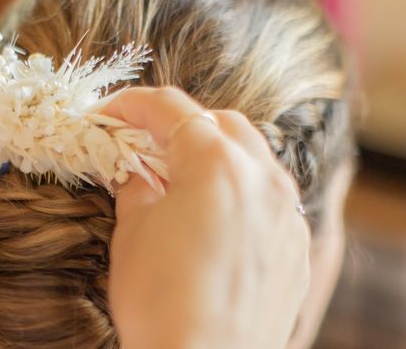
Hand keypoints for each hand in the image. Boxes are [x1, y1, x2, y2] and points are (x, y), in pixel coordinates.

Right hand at [103, 87, 310, 348]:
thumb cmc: (161, 301)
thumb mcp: (132, 232)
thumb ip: (136, 185)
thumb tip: (135, 171)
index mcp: (216, 165)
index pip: (171, 110)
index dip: (132, 105)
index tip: (109, 114)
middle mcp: (262, 178)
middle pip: (219, 123)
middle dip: (178, 125)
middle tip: (144, 145)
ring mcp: (287, 212)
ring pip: (252, 156)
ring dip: (214, 153)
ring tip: (181, 176)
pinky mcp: (297, 246)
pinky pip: (270, 196)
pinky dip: (240, 190)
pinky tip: (215, 215)